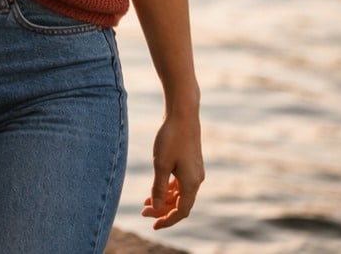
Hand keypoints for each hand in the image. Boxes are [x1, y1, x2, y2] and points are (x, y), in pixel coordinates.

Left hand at [141, 112, 203, 228]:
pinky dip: (169, 189)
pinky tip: (157, 189)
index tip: (153, 225)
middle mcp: (197, 179)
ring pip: (180, 193)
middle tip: (143, 213)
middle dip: (163, 210)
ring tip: (146, 203)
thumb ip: (159, 188)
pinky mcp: (191, 163)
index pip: (182, 211)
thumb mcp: (160, 164)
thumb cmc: (170, 138)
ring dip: (165, 199)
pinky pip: (181, 183)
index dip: (168, 220)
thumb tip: (156, 208)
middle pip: (181, 203)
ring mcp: (195, 171)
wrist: (182, 114)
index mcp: (191, 183)